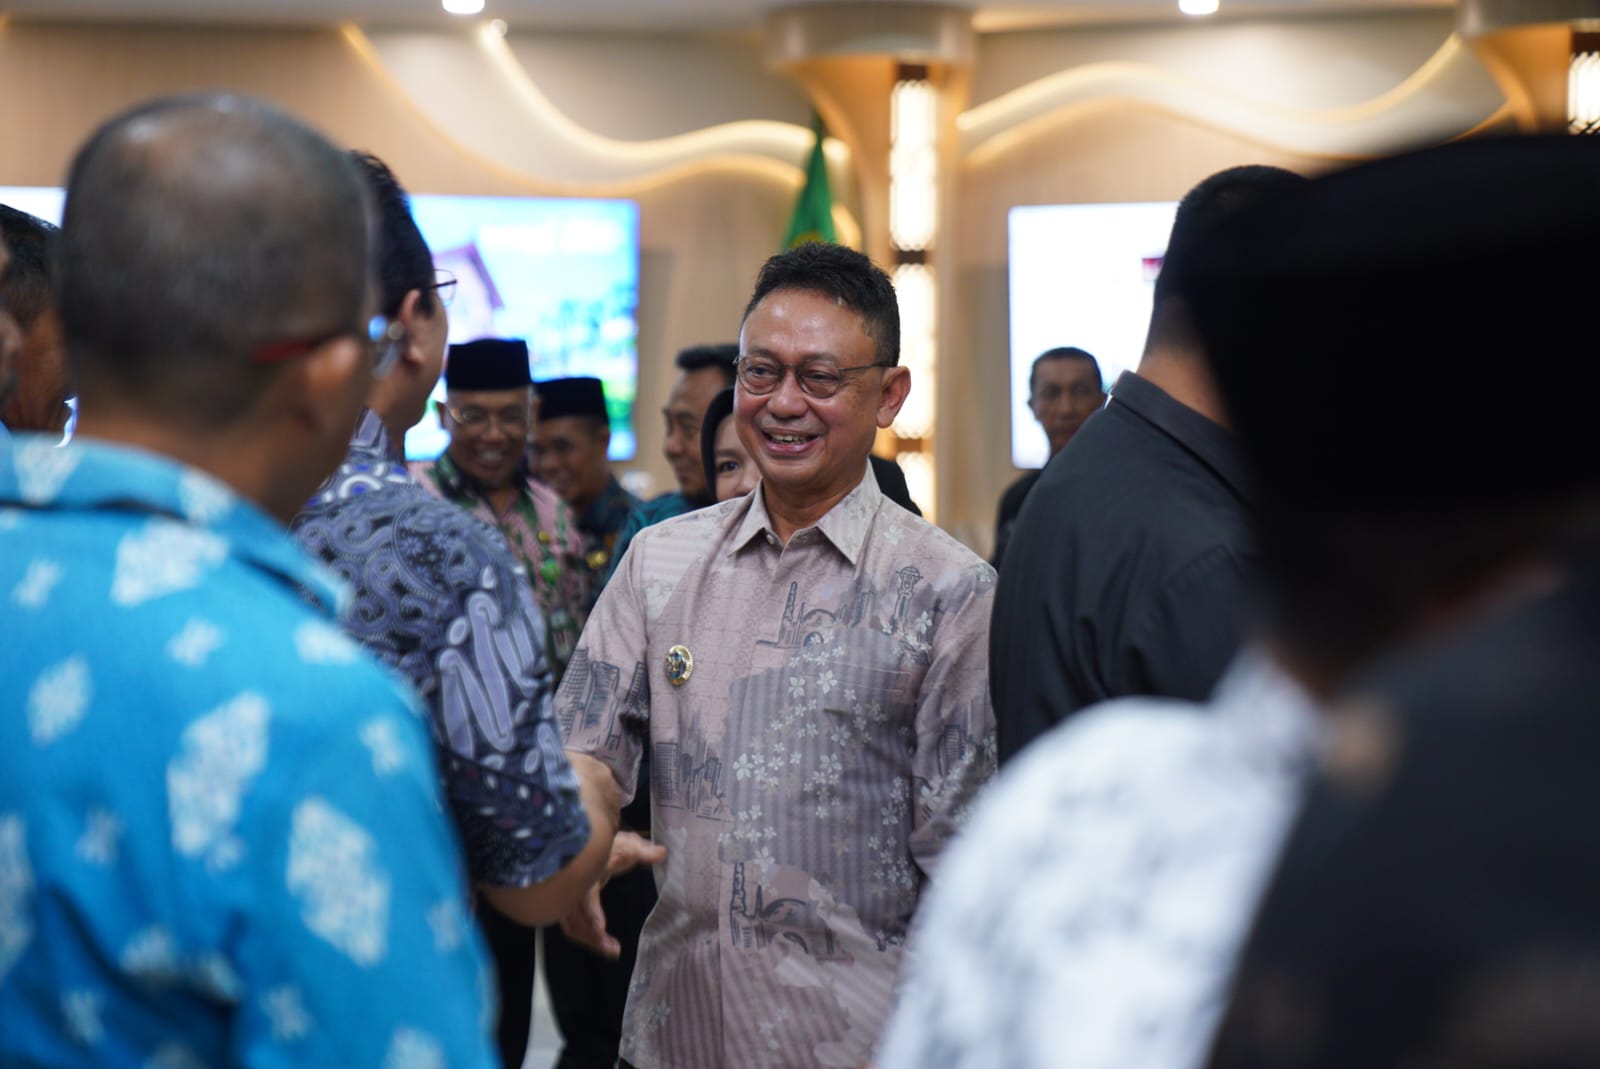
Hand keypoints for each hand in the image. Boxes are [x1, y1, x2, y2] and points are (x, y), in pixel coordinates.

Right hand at [559, 832, 664, 958]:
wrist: (591, 844)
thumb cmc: (609, 845)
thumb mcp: (627, 844)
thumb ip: (642, 851)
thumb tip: (660, 853)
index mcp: (587, 871)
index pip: (585, 895)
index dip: (591, 913)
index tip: (600, 930)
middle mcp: (574, 887)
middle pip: (574, 918)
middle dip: (591, 936)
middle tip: (611, 948)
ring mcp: (570, 898)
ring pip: (573, 925)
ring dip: (591, 940)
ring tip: (613, 950)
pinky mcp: (572, 907)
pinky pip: (575, 925)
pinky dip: (588, 936)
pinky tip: (604, 943)